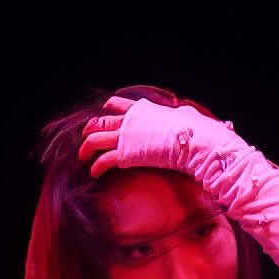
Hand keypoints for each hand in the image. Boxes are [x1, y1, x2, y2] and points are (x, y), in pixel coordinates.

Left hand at [84, 95, 233, 181]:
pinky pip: (103, 161)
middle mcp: (130, 120)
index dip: (107, 110)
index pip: (117, 105)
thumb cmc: (196, 129)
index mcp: (143, 110)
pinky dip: (96, 167)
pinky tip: (95, 174)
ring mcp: (126, 136)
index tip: (102, 115)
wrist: (194, 140)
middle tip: (86, 139)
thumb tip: (186, 113)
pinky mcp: (126, 154)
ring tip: (83, 159)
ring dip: (85, 149)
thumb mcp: (187, 115)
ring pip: (94, 140)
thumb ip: (181, 114)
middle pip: (100, 122)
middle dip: (89, 130)